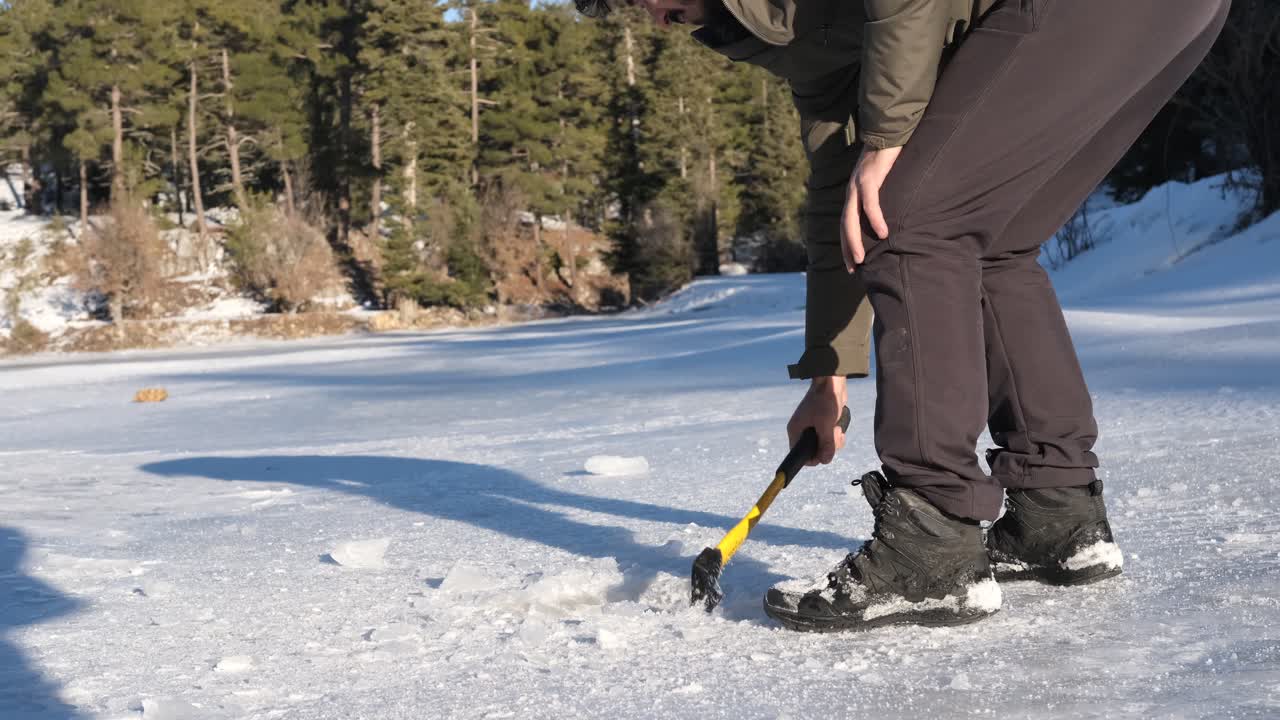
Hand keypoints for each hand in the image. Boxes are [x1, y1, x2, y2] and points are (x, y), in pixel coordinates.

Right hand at [787, 376, 847, 465]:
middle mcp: (802, 431)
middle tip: (833, 434)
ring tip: (837, 429)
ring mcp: (812, 428)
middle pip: (814, 452)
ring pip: (823, 446)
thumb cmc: (824, 401)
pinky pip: (829, 439)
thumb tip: (826, 460)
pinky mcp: (822, 425)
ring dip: (833, 441)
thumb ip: (827, 444)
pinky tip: (839, 428)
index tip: (824, 453)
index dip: (812, 458)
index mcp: (796, 431)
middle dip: (827, 447)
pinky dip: (835, 436)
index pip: (799, 454)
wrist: (831, 383)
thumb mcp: (826, 425)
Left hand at [841, 145, 901, 271]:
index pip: (846, 224)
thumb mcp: (885, 183)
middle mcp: (852, 191)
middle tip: (854, 269)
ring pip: (852, 218)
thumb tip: (894, 219)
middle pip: (844, 226)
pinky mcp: (870, 177)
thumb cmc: (890, 158)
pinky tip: (882, 233)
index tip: (852, 265)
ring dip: (855, 241)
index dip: (847, 245)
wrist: (889, 131)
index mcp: (854, 194)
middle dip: (847, 249)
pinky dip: (875, 219)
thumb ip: (884, 198)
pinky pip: (870, 202)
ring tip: (862, 260)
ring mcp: (858, 184)